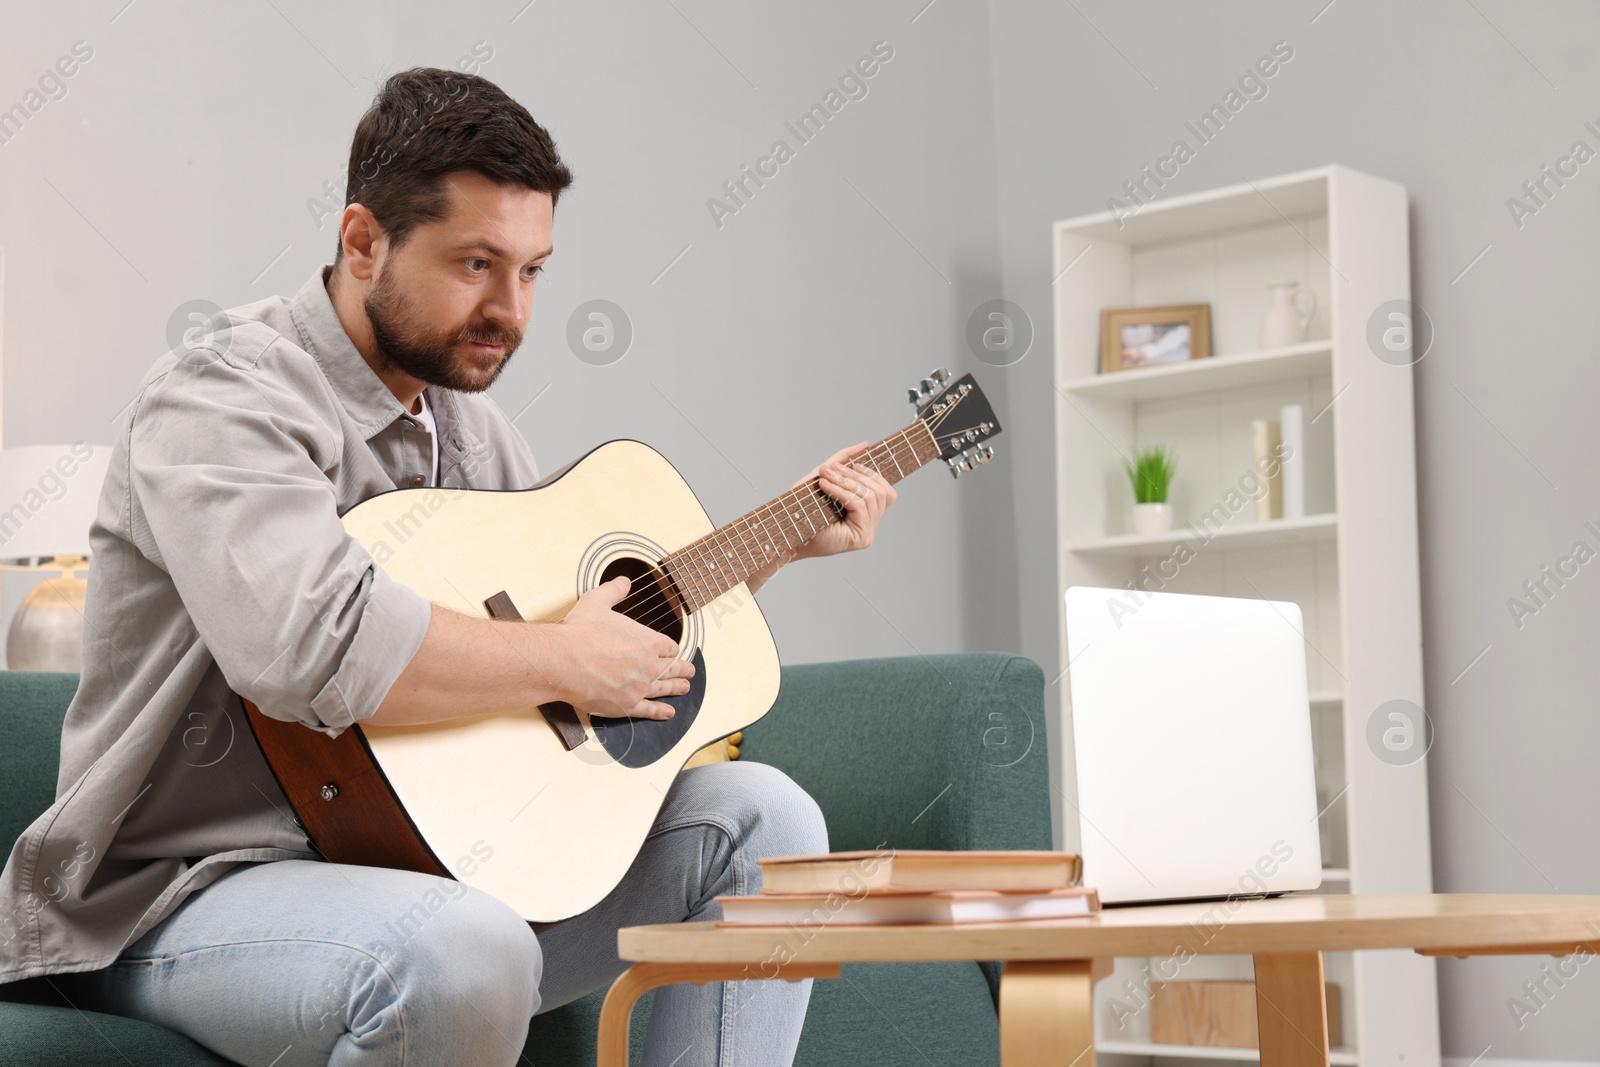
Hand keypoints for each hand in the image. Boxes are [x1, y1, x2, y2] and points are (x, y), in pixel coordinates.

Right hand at [555, 576, 693, 719]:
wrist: (562, 660)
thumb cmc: (579, 632)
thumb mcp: (598, 600)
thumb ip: (614, 590)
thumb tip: (623, 581)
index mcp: (648, 641)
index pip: (669, 646)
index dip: (672, 649)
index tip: (673, 651)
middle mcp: (649, 665)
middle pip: (672, 668)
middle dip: (683, 669)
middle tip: (689, 671)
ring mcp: (640, 687)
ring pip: (665, 688)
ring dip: (677, 688)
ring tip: (684, 688)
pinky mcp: (627, 705)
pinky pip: (650, 710)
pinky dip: (661, 712)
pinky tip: (668, 712)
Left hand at [794, 441, 896, 559]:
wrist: (786, 533)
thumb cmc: (802, 509)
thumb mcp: (824, 478)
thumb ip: (843, 461)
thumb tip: (864, 445)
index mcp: (866, 515)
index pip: (886, 492)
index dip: (873, 475)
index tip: (853, 464)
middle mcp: (870, 526)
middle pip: (880, 492)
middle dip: (854, 476)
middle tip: (830, 469)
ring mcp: (867, 534)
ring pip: (870, 497)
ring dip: (846, 482)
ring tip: (825, 476)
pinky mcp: (861, 538)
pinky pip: (859, 505)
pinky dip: (842, 492)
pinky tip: (825, 486)